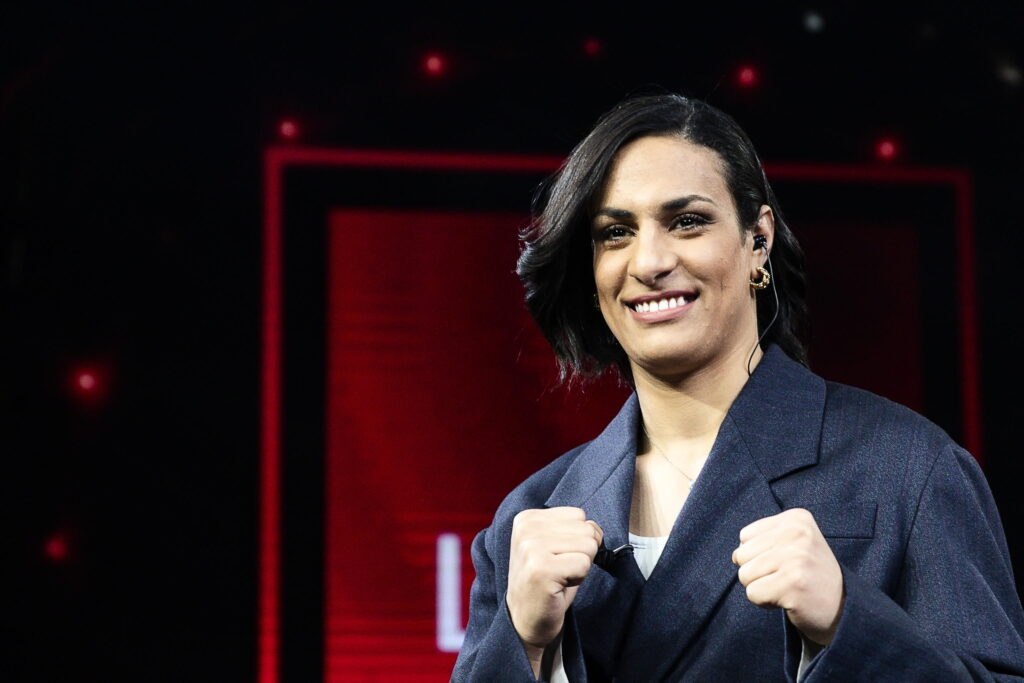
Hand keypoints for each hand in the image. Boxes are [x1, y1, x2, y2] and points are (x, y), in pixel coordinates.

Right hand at [506, 507, 602, 673]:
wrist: (524, 620)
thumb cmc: (546, 582)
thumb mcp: (556, 546)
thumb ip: (574, 529)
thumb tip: (597, 529)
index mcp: (527, 518)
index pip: (578, 514)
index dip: (576, 540)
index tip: (556, 557)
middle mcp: (526, 528)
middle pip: (586, 528)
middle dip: (581, 553)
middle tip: (559, 570)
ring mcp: (531, 547)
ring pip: (588, 545)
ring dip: (580, 566)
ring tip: (559, 576)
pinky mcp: (542, 568)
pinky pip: (585, 564)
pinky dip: (579, 578)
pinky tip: (559, 586)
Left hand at [732, 508, 844, 645]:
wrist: (843, 607)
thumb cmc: (808, 573)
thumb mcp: (790, 544)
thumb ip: (759, 542)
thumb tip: (735, 556)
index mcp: (796, 517)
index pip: (745, 536)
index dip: (759, 554)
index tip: (787, 562)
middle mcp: (797, 533)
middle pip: (741, 555)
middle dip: (758, 572)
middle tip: (787, 577)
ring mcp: (796, 558)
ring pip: (744, 574)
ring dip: (761, 587)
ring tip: (787, 587)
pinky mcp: (793, 584)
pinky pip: (753, 594)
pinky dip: (765, 602)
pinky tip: (788, 599)